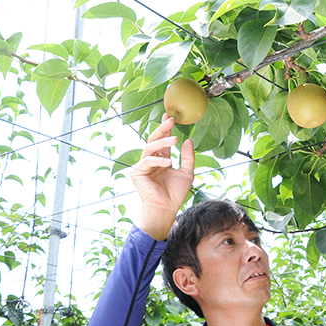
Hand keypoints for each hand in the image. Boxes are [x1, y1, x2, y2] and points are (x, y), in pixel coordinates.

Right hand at [130, 114, 194, 240]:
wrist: (166, 208)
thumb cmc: (175, 193)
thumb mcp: (187, 173)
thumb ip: (187, 157)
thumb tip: (188, 140)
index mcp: (162, 159)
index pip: (163, 141)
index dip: (166, 129)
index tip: (171, 117)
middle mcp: (152, 160)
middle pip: (154, 140)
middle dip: (162, 128)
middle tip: (170, 119)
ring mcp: (143, 165)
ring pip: (150, 147)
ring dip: (162, 141)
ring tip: (174, 139)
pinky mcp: (137, 172)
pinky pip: (147, 161)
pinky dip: (158, 160)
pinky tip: (168, 163)